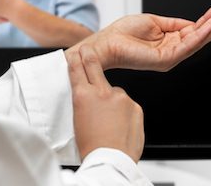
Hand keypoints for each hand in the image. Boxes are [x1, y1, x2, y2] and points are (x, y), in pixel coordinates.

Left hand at [66, 5, 210, 70]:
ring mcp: (169, 56)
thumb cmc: (123, 33)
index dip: (207, 20)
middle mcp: (171, 50)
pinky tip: (208, 28)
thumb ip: (173, 23)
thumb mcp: (153, 21)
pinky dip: (198, 37)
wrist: (106, 43)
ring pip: (196, 42)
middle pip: (198, 37)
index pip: (193, 30)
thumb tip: (191, 22)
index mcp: (168, 40)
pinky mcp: (165, 60)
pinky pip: (186, 47)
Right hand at [69, 44, 143, 161]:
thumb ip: (85, 104)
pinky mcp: (135, 106)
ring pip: (115, 93)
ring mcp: (121, 98)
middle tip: (88, 49)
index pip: (77, 69)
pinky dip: (125, 113)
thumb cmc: (92, 147)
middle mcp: (102, 92)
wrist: (111, 160)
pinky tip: (120, 126)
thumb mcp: (78, 121)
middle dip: (90, 56)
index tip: (75, 52)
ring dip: (113, 101)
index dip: (76, 58)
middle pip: (95, 66)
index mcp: (83, 96)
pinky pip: (128, 105)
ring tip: (109, 122)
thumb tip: (91, 99)